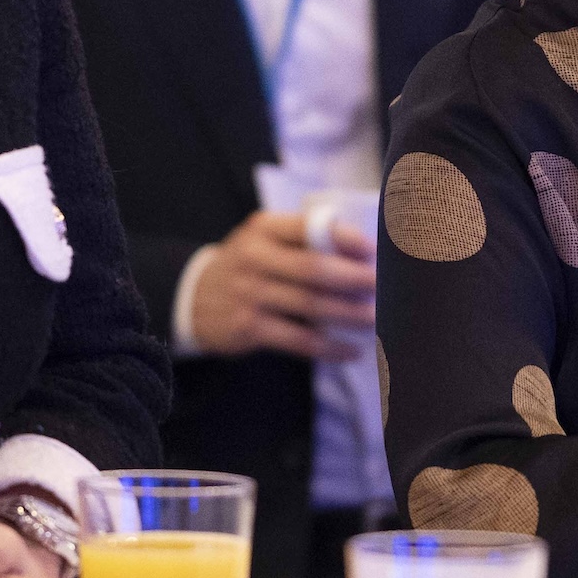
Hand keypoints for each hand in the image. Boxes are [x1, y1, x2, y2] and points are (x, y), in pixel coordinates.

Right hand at [186, 211, 375, 360]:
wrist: (195, 296)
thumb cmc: (249, 265)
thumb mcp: (265, 240)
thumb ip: (304, 241)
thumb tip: (364, 256)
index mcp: (264, 228)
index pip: (309, 227)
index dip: (345, 239)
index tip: (373, 252)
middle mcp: (253, 257)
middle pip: (312, 268)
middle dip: (353, 279)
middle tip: (382, 288)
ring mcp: (249, 294)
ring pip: (310, 306)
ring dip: (349, 315)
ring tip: (375, 320)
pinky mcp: (248, 327)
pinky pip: (299, 340)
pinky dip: (329, 348)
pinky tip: (351, 351)